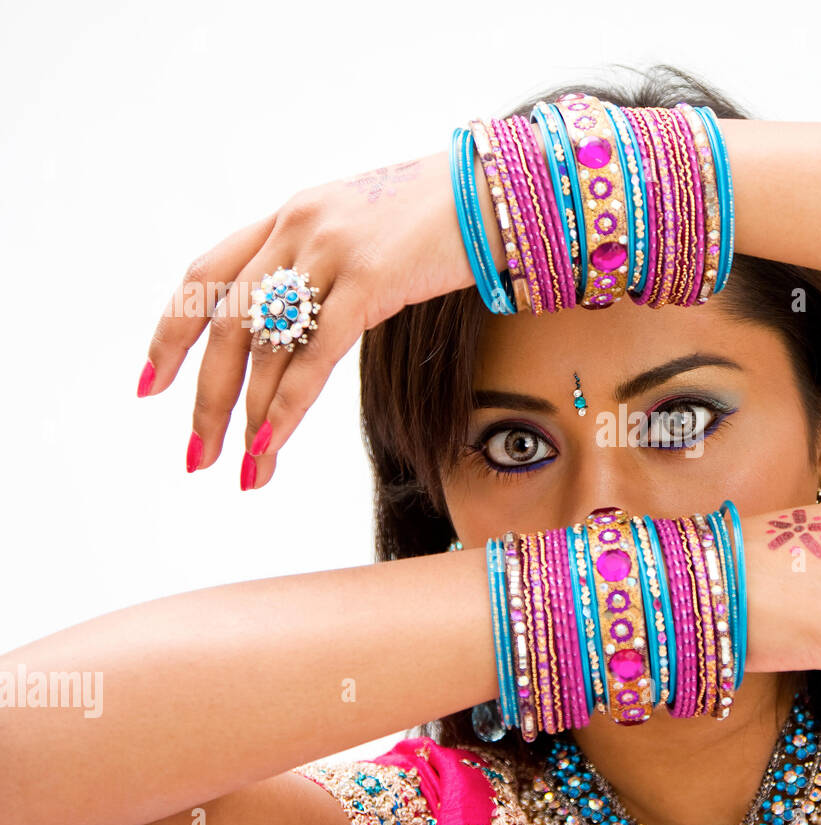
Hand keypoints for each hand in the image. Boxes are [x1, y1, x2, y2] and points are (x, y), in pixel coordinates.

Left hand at [138, 153, 475, 488]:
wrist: (497, 189)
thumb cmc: (441, 219)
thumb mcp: (364, 232)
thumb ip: (325, 267)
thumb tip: (304, 326)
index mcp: (290, 216)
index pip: (206, 276)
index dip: (170, 332)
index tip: (152, 384)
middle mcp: (297, 227)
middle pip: (224, 323)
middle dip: (205, 397)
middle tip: (198, 454)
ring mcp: (331, 251)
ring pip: (264, 344)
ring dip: (246, 414)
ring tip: (245, 467)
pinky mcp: (372, 278)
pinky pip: (316, 354)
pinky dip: (288, 404)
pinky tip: (274, 440)